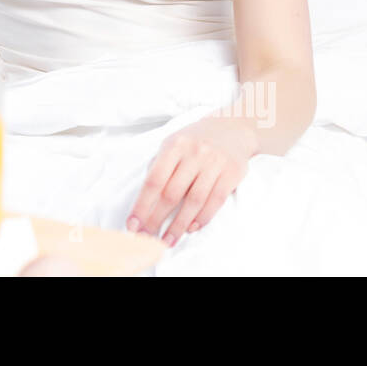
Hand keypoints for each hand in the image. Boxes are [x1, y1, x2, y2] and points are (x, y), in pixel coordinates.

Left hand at [127, 115, 255, 248]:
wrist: (233, 127)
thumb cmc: (196, 139)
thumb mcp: (173, 143)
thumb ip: (160, 165)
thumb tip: (145, 198)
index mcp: (174, 145)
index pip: (153, 181)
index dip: (142, 205)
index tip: (133, 224)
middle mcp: (194, 153)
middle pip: (171, 194)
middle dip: (157, 219)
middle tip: (147, 238)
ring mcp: (214, 163)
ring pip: (193, 201)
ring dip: (179, 225)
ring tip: (168, 240)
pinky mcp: (232, 173)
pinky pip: (215, 201)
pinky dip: (202, 217)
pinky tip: (191, 228)